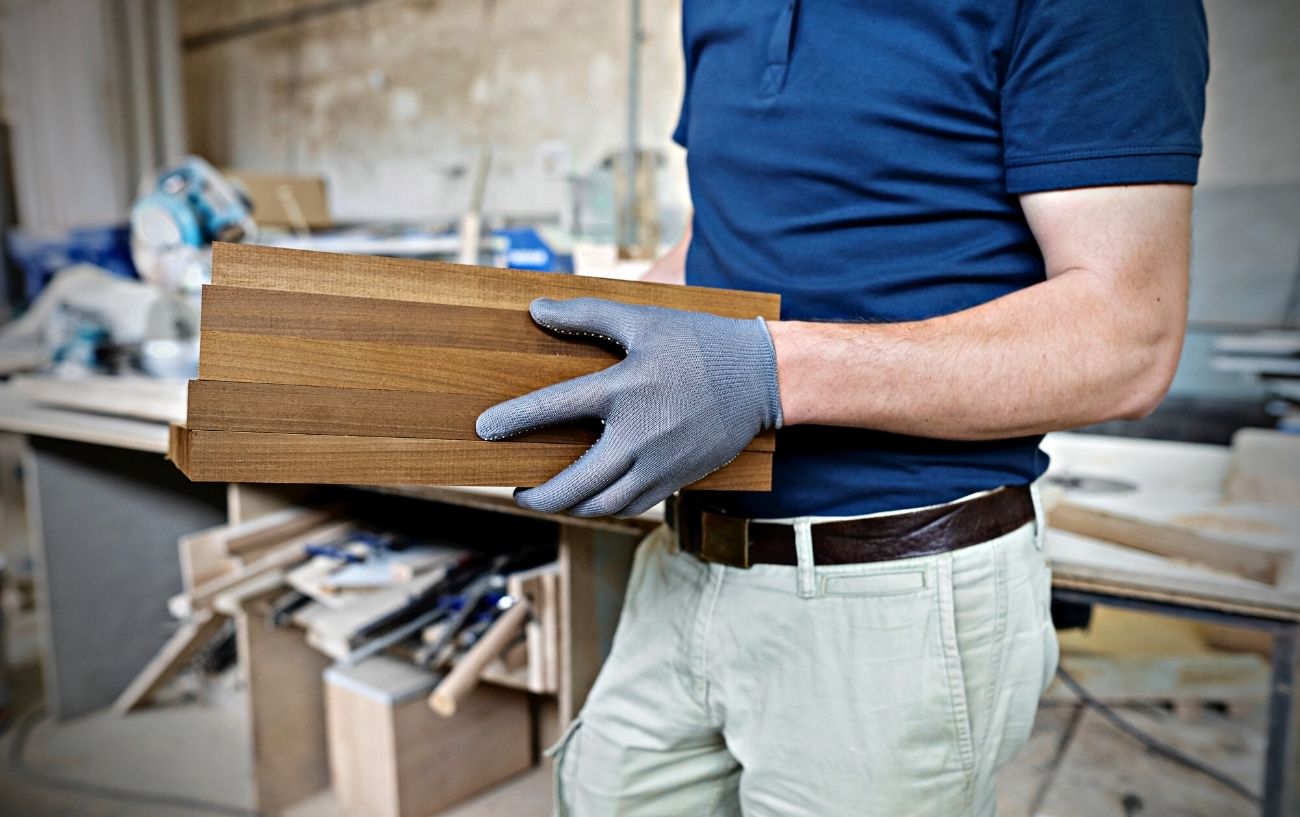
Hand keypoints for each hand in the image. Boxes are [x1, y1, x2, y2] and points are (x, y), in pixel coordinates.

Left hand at [476, 297, 782, 516]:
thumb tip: (537, 309)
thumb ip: (587, 315)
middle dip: (538, 496)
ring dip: (569, 507)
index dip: (512, 420)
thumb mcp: (643, 319)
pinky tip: (592, 499)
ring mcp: (659, 463)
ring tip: (550, 498)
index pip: (552, 408)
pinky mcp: (677, 479)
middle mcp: (637, 434)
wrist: (763, 377)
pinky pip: (633, 507)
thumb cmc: (701, 343)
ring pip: (602, 505)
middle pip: (574, 484)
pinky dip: (605, 508)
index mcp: (623, 389)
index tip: (484, 430)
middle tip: (518, 491)